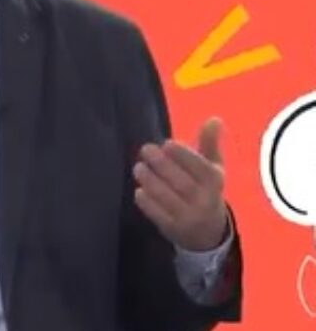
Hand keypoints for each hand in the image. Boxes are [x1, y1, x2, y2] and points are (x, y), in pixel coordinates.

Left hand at [132, 116, 228, 251]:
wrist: (209, 234)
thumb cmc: (206, 190)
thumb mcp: (212, 168)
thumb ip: (209, 144)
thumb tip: (214, 119)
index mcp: (215, 183)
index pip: (201, 168)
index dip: (184, 155)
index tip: (167, 143)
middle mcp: (205, 202)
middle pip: (182, 183)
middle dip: (162, 165)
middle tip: (145, 150)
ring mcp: (190, 218)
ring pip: (168, 198)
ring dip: (150, 181)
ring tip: (139, 168)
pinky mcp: (174, 230)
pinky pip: (158, 215)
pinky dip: (147, 202)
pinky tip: (139, 191)